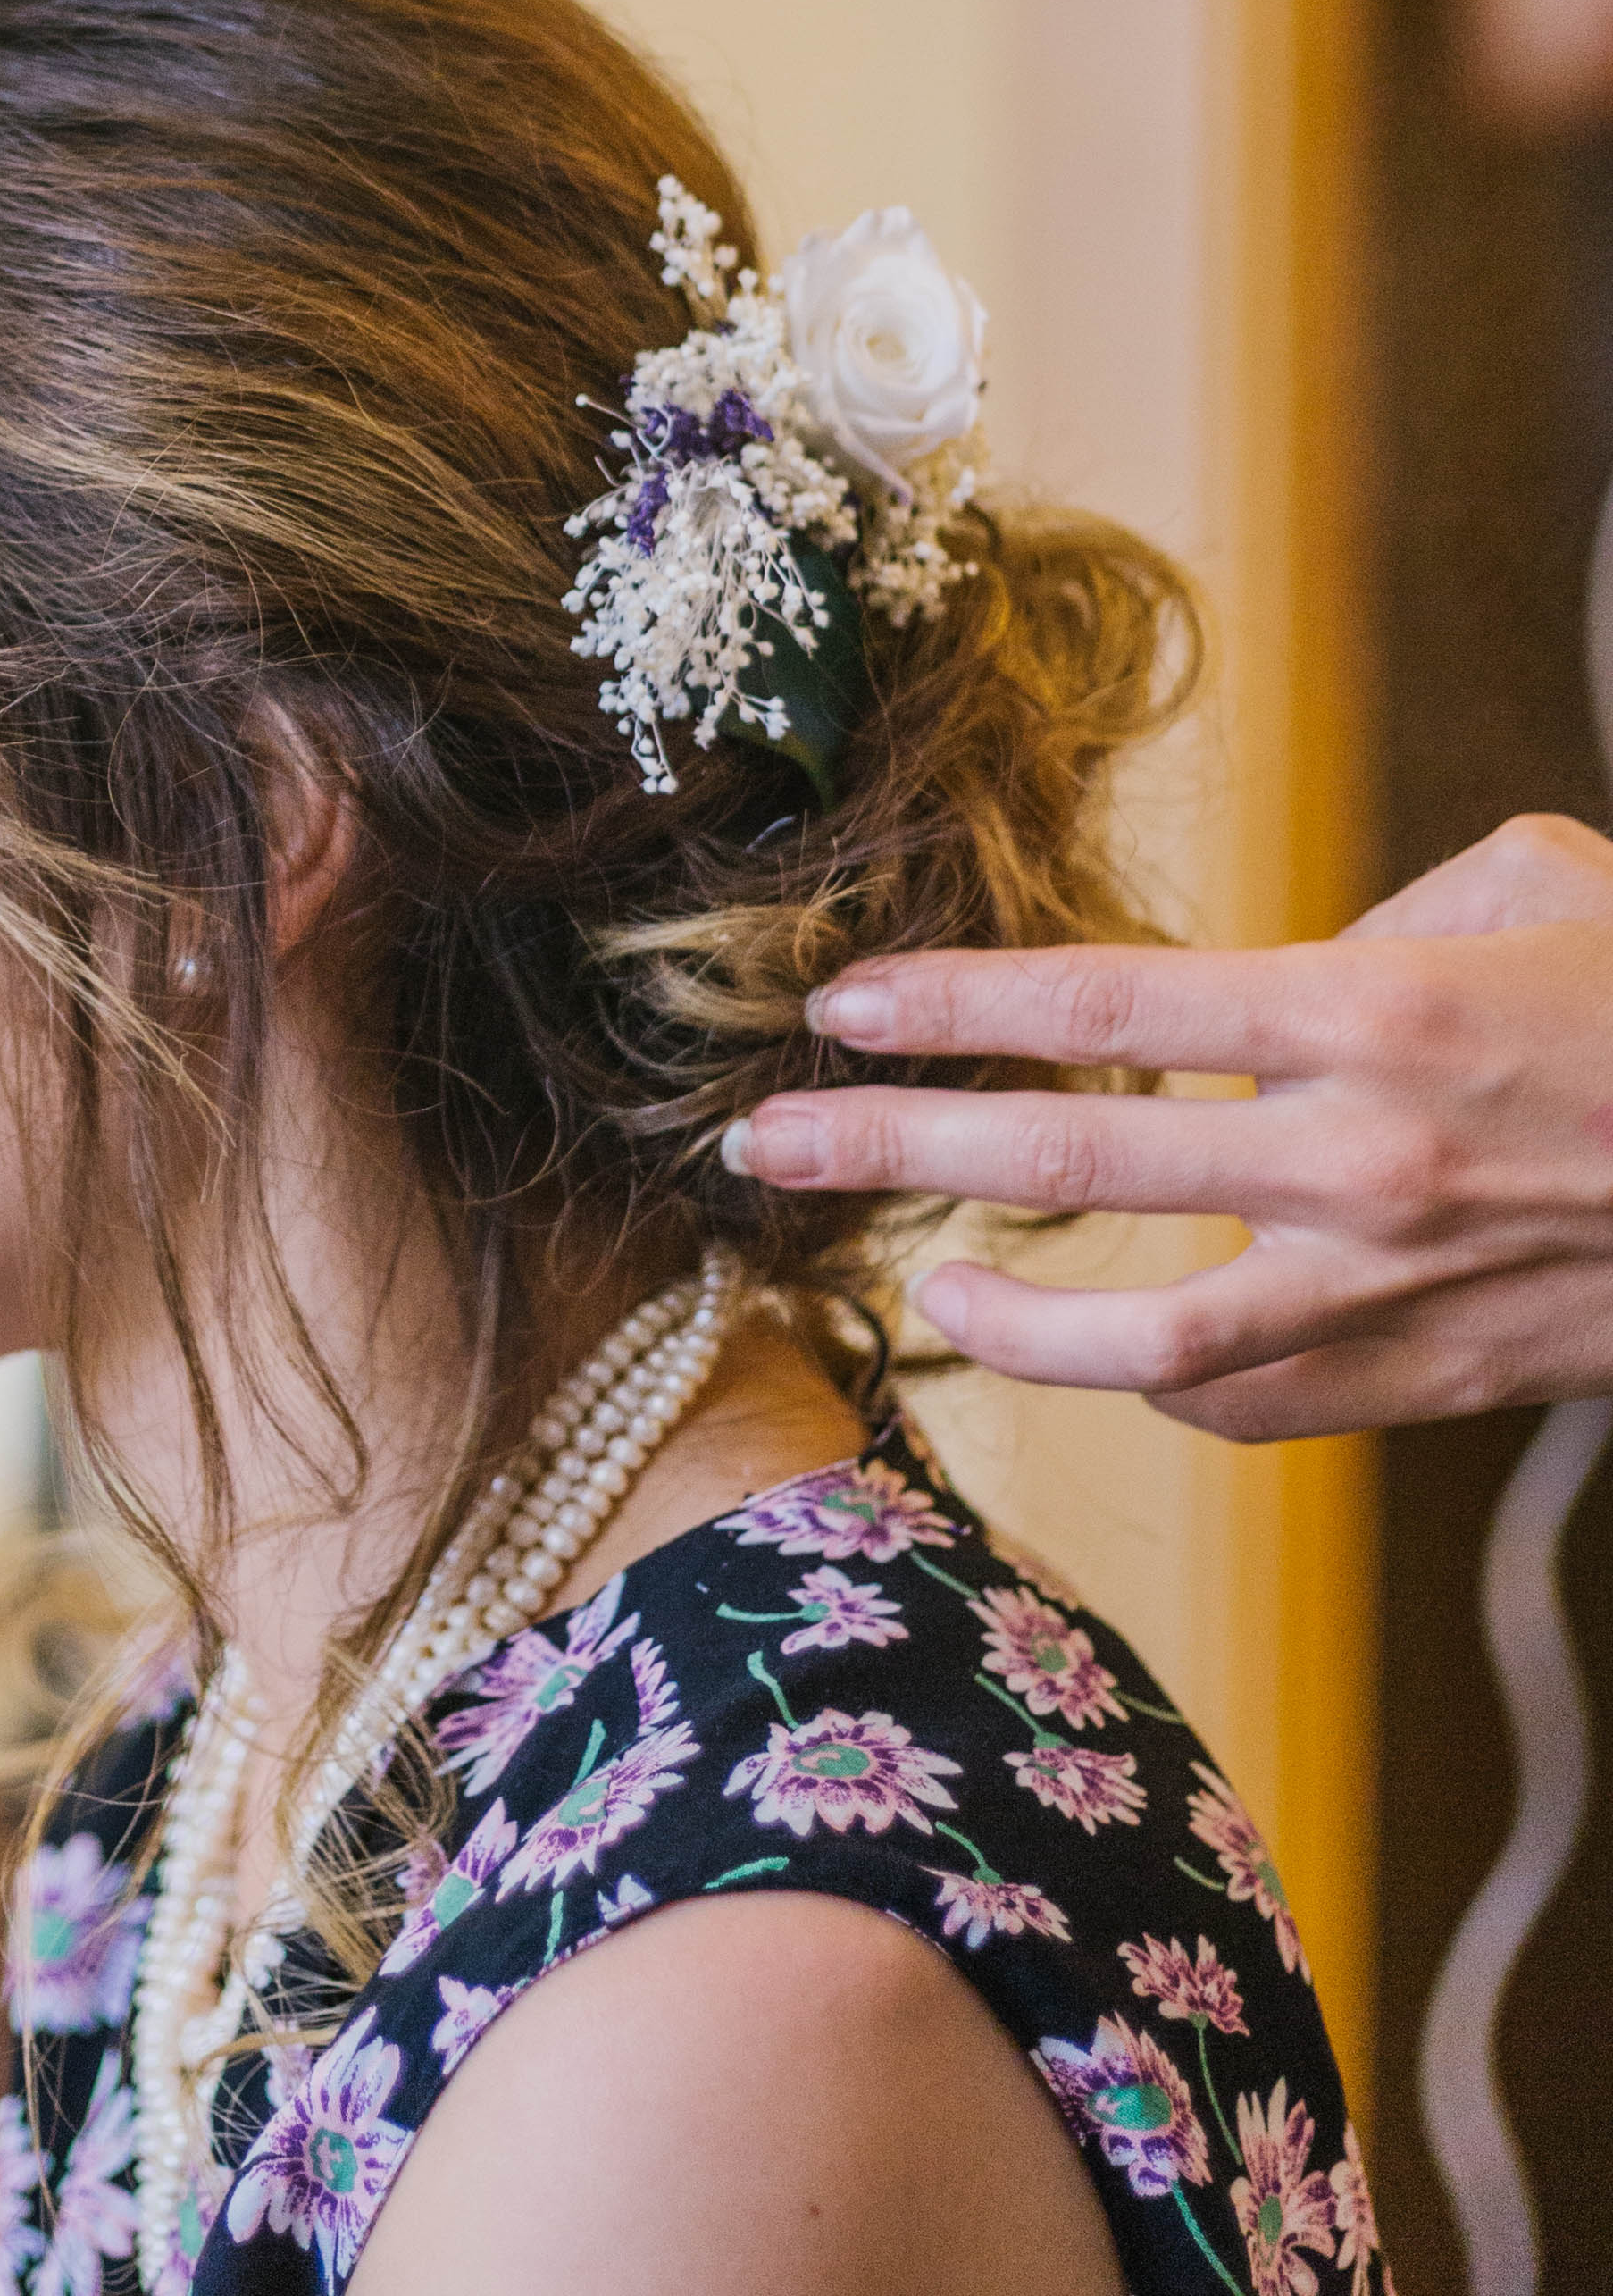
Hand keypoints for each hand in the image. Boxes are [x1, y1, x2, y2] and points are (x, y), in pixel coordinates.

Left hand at [722, 816, 1612, 1436]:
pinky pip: (1255, 1406)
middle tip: (765, 1153)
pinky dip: (1168, 1384)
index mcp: (1370, 1013)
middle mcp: (1357, 1160)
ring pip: (1140, 1343)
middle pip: (1065, 1171)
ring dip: (1005, 1318)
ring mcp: (1391, 1291)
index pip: (1101, 1011)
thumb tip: (1270, 980)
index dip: (950, 1007)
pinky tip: (1105, 1345)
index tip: (835, 1005)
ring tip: (921, 1285)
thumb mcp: (1529, 888)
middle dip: (889, 1154)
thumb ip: (1373, 918)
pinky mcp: (1432, 1381)